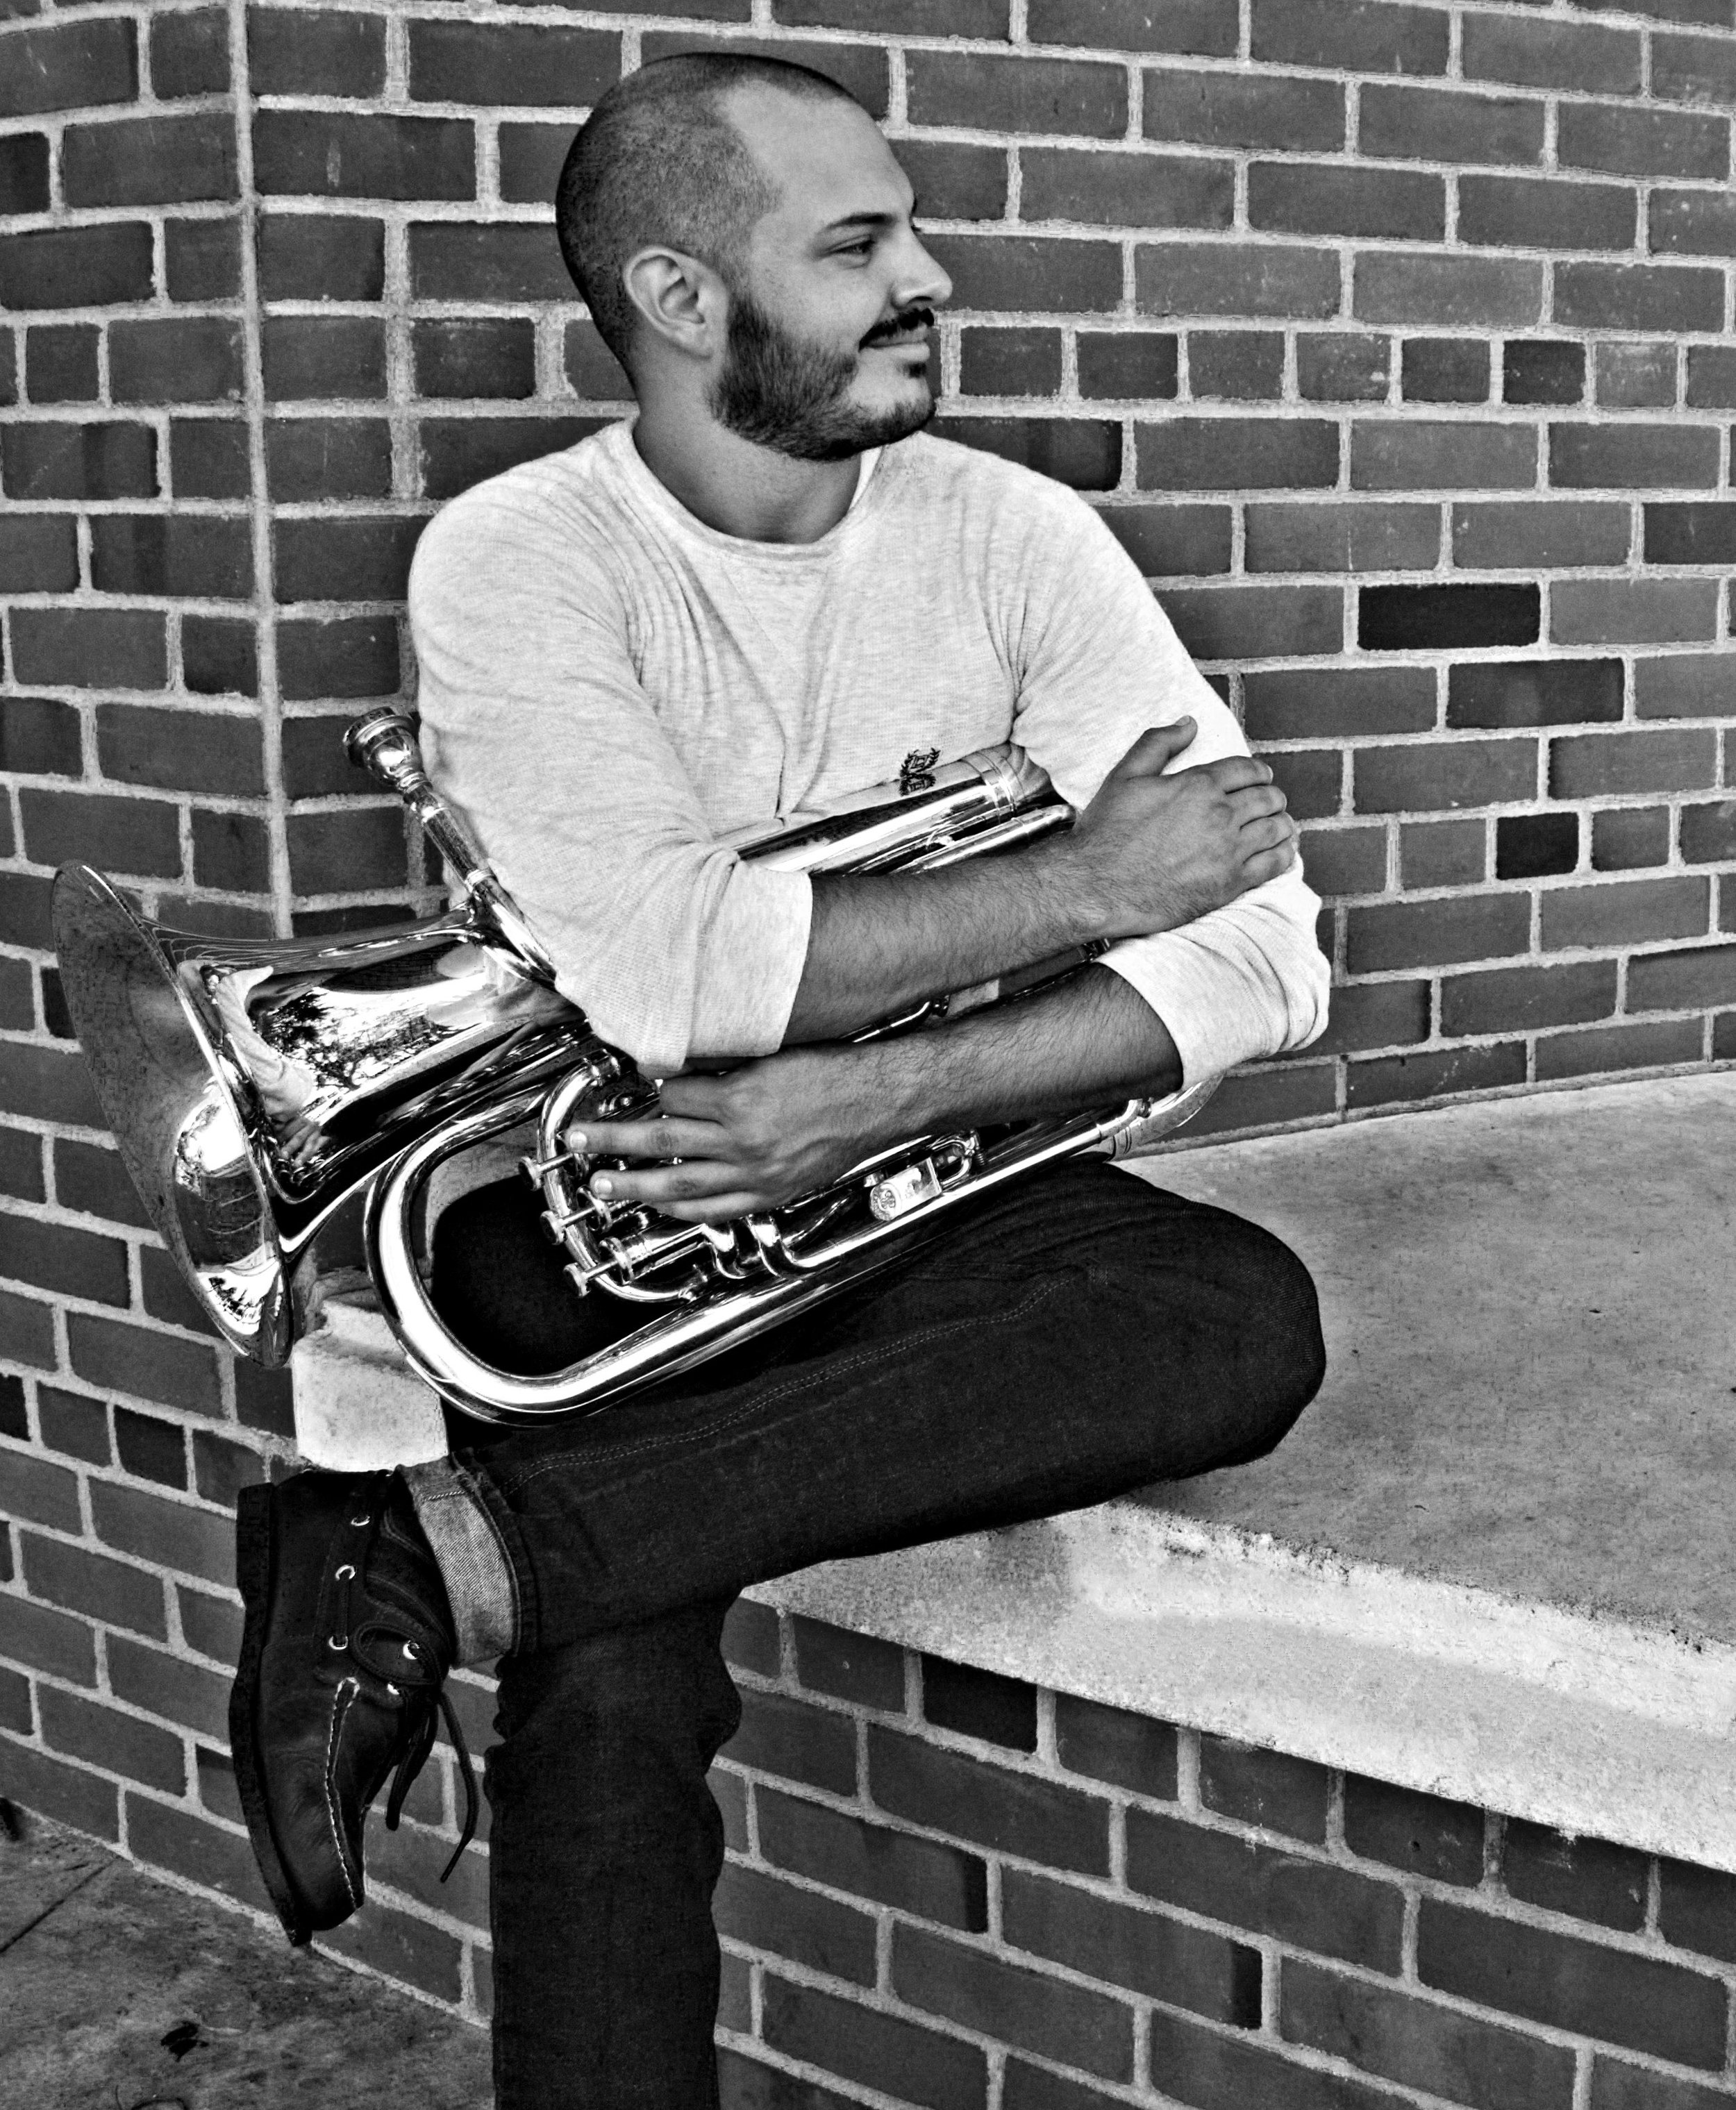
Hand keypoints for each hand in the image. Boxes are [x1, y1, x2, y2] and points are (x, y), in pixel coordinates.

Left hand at [571, 1046, 892, 1222]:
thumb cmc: (833, 1074)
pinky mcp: (769, 1194)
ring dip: (635, 1184)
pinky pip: (715, 1208)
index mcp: (741, 1098)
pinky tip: (659, 1205)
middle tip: (578, 1142)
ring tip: (603, 1184)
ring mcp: (755, 1173)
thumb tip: (677, 1071)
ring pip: (680, 1183)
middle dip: (612, 1142)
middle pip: (661, 1141)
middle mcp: (743, 1140)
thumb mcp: (772, 1056)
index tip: (633, 1083)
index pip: (673, 1095)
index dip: (650, 1088)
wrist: (878, 1102)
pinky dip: (682, 1209)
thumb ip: (724, 1068)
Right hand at [1052, 717, 1297, 940]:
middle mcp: (1220, 814)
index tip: (1261, 779)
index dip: (1258, 773)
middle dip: (1272, 797)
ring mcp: (1228, 849)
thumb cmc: (1108, 831)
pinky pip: (1275, 864)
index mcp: (1198, 784)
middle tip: (1270, 803)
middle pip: (1268, 798)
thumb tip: (1189, 722)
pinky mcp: (1230, 882)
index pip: (1247, 770)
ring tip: (1280, 826)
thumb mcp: (1126, 775)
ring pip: (1277, 829)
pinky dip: (1285, 854)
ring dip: (1282, 824)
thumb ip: (1159, 743)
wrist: (1098, 885)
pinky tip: (1283, 852)